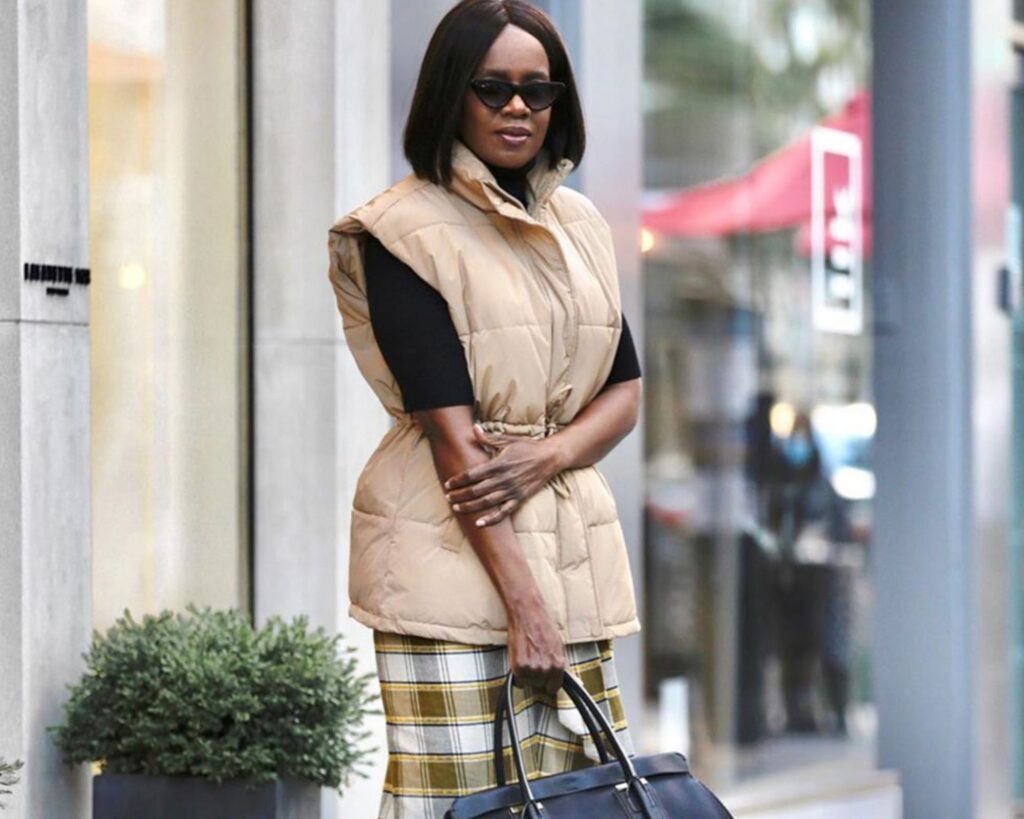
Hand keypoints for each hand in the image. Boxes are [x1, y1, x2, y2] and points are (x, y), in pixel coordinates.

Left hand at [444, 425, 562, 527]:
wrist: (550, 457)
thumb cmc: (527, 447)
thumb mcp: (508, 440)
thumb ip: (488, 438)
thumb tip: (474, 428)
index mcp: (499, 463)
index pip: (473, 474)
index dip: (459, 480)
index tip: (448, 484)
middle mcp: (504, 478)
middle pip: (477, 490)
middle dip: (460, 495)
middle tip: (448, 498)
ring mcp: (512, 490)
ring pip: (487, 502)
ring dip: (470, 506)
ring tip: (457, 509)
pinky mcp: (520, 498)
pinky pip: (504, 512)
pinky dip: (491, 518)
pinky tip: (479, 523)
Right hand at [507, 600, 564, 694]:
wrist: (528, 613)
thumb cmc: (542, 625)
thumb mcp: (557, 645)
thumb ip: (557, 663)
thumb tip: (556, 674)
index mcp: (558, 665)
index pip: (554, 687)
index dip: (548, 683)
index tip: (545, 680)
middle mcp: (546, 669)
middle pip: (540, 685)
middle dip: (537, 676)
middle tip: (534, 660)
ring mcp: (532, 669)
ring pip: (528, 683)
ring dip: (526, 675)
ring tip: (527, 658)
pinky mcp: (519, 666)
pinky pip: (518, 680)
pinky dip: (517, 674)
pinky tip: (520, 660)